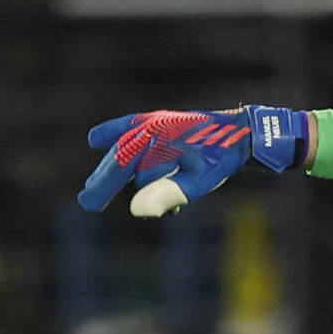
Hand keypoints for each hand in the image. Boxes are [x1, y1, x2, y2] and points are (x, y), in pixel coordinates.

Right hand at [76, 106, 309, 214]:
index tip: (88, 204)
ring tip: (100, 183)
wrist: (244, 132)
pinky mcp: (164, 122)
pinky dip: (120, 139)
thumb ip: (166, 196)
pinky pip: (134, 131)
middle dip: (104, 179)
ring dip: (117, 168)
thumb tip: (135, 211)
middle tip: (88, 200)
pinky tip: (98, 141)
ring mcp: (157, 123)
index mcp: (154, 141)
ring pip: (128, 149)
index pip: (121, 168)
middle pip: (120, 157)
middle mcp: (151, 128)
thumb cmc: (220, 160)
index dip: (103, 187)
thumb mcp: (196, 182)